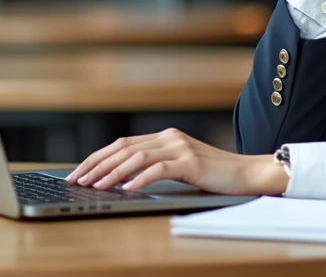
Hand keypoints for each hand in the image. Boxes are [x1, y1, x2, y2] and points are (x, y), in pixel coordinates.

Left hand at [65, 128, 287, 195]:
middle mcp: (170, 137)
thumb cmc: (214, 176)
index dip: (98, 157)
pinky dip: (140, 179)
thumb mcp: (180, 168)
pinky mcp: (191, 161)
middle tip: (78, 179)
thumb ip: (156, 167)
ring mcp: (181, 147)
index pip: (122, 144)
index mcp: (165, 137)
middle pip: (123, 147)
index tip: (79, 172)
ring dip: (112, 172)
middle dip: (97, 164)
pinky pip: (159, 168)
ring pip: (137, 157)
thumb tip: (120, 180)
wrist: (247, 174)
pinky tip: (127, 189)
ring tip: (96, 185)